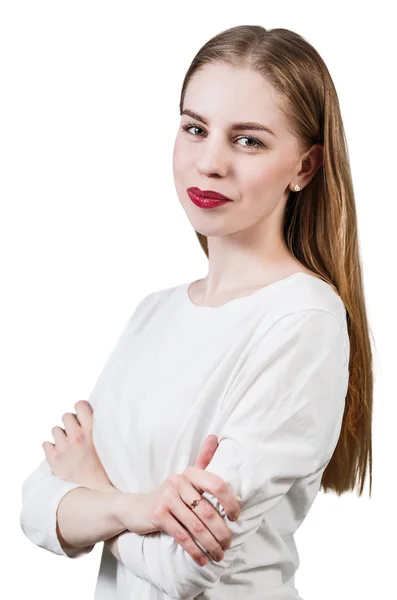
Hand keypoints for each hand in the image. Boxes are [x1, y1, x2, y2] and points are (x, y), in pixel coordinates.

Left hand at [42, 400, 116, 492]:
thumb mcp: (110, 444)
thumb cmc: (108, 468)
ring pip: (56, 430)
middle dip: (71, 424)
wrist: (100, 493)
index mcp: (93, 429)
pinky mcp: (54, 460)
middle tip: (77, 434)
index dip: (81, 410)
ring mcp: (64, 448)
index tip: (83, 417)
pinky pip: (46, 444)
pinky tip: (62, 454)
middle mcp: (77, 436)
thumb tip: (93, 414)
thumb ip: (100, 428)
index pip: (79, 404)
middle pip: (66, 416)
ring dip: (61, 436)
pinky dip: (52, 448)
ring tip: (70, 446)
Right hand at [118, 434, 240, 565]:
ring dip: (211, 544)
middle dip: (222, 532)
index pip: (217, 484)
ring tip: (219, 555)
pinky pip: (182, 536)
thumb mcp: (185, 478)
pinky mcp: (159, 515)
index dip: (230, 502)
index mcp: (190, 473)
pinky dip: (194, 550)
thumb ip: (202, 460)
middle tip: (228, 545)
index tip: (236, 518)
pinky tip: (202, 560)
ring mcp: (167, 498)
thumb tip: (216, 436)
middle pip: (208, 511)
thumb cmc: (167, 495)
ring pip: (196, 526)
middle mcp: (179, 482)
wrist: (134, 508)